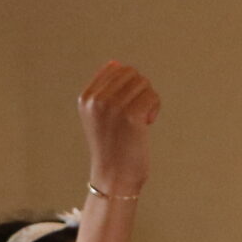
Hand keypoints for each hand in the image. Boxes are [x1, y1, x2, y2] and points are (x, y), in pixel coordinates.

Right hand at [78, 62, 160, 197]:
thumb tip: (116, 63)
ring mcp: (113, 107)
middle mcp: (97, 100)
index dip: (128, 84)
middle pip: (131, 73)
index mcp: (86, 98)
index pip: (115, 68)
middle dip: (140, 90)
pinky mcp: (131, 116)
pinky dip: (154, 108)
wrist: (114, 178)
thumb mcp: (99, 117)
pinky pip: (152, 96)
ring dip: (148, 100)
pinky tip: (147, 125)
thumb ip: (105, 90)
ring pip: (143, 83)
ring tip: (141, 120)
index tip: (126, 105)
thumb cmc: (112, 148)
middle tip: (137, 112)